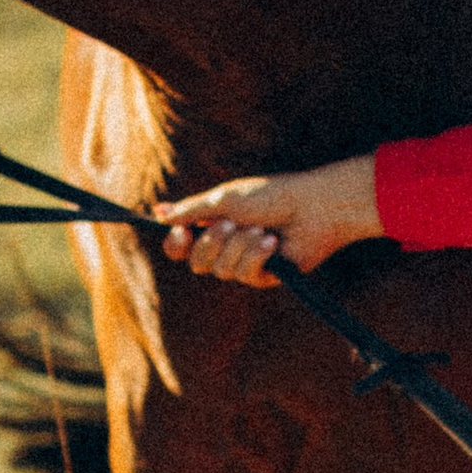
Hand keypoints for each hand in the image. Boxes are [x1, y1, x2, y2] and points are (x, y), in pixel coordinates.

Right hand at [152, 155, 382, 285]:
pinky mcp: (264, 276)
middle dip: (212, 243)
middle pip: (197, 263)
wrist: (312, 208)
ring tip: (261, 229)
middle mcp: (226, 246)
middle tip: (230, 224)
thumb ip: (191, 210)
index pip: (182, 245)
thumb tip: (160, 213)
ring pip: (221, 270)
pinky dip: (257, 255)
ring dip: (240, 246)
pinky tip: (273, 242)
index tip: (181, 233)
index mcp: (213, 224)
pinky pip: (245, 274)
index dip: (176, 244)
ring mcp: (244, 263)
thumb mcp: (225, 199)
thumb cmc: (270, 196)